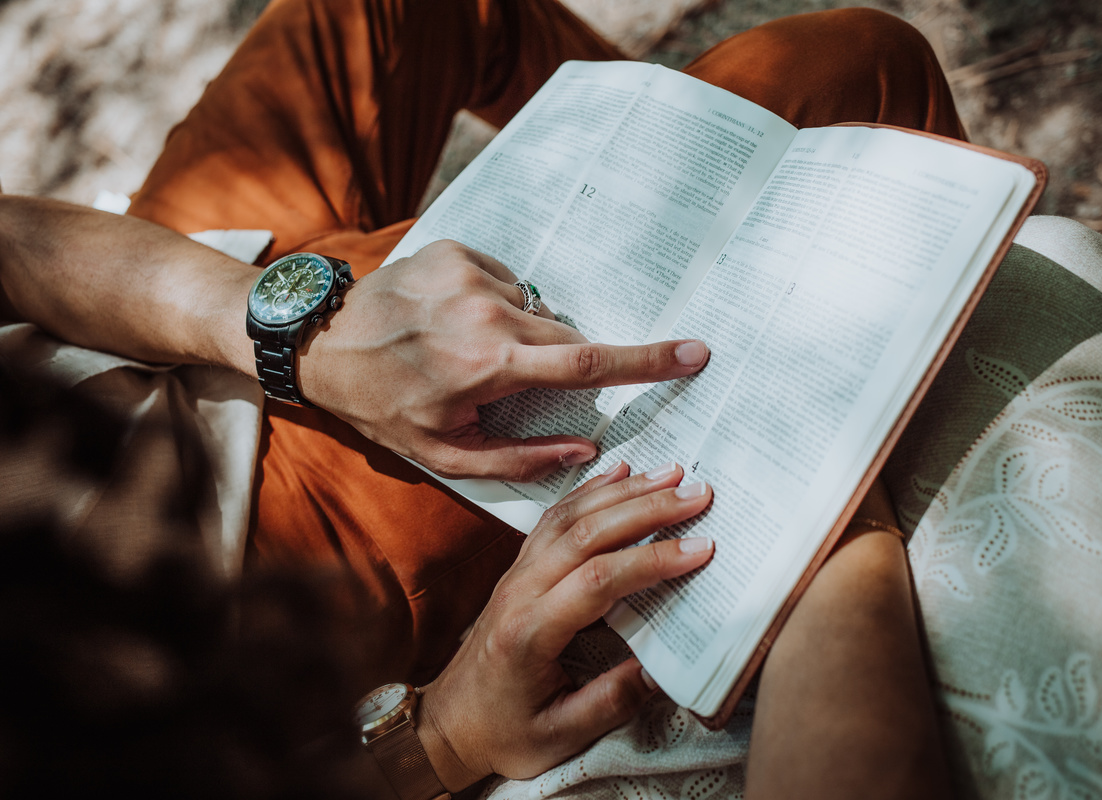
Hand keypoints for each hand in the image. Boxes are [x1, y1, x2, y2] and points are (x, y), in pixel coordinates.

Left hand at [299, 240, 709, 480]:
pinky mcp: (458, 249)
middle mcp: (487, 311)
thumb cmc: (383, 406)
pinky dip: (495, 305)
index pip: (586, 364)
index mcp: (488, 365)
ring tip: (467, 349)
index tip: (694, 352)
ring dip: (520, 333)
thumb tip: (586, 448)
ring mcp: (471, 273)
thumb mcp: (444, 453)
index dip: (645, 362)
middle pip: (564, 335)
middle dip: (556, 361)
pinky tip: (455, 320)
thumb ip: (521, 458)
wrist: (321, 340)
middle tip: (508, 380)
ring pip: (535, 309)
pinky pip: (507, 282)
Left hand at [415, 461, 713, 789]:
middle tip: (695, 494)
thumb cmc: (502, 732)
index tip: (699, 548)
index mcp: (529, 632)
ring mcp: (517, 574)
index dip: (651, 560)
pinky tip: (617, 472)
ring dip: (623, 491)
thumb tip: (662, 670)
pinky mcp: (520, 568)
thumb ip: (611, 702)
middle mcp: (520, 591)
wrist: (448, 723)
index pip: (597, 581)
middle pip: (587, 534)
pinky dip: (589, 490)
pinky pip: (554, 518)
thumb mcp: (559, 735)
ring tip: (670, 473)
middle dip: (646, 509)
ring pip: (571, 517)